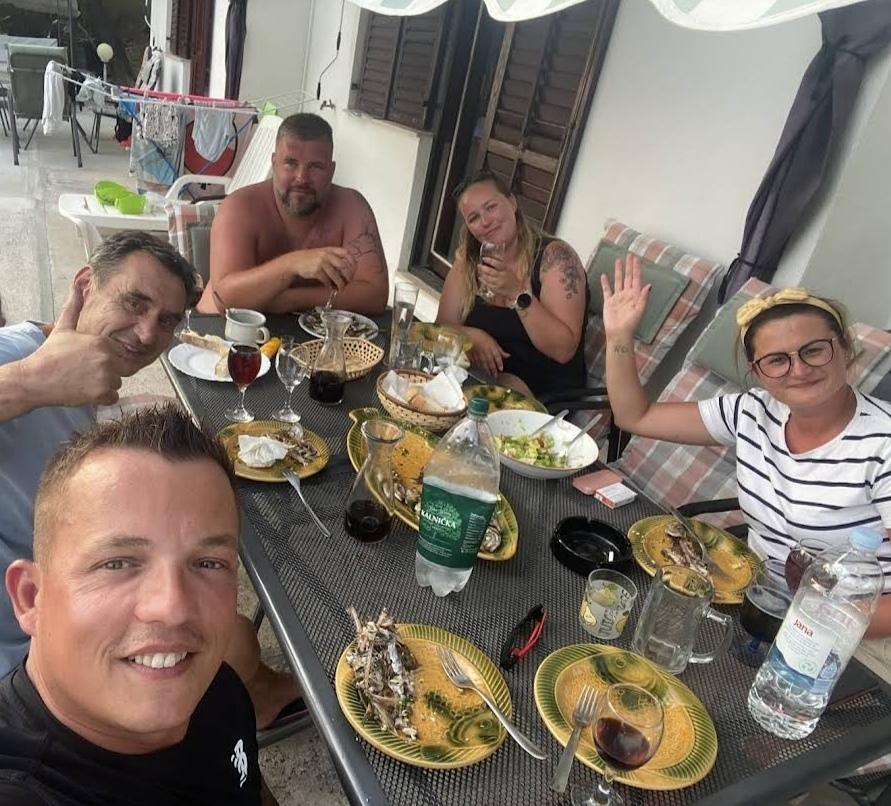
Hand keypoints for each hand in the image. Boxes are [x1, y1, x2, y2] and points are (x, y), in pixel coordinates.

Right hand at [19, 280, 130, 407]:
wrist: (35, 378)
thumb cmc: (49, 355)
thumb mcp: (63, 328)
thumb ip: (74, 306)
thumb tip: (78, 284)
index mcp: (101, 342)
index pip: (120, 352)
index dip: (108, 357)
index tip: (92, 360)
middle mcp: (107, 359)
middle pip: (122, 368)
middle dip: (109, 371)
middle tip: (87, 371)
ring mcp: (105, 377)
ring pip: (117, 383)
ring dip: (105, 385)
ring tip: (83, 380)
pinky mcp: (101, 394)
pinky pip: (113, 398)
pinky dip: (102, 398)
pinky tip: (85, 391)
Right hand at [289, 247, 353, 290]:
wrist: (295, 261)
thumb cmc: (311, 259)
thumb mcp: (323, 253)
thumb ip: (334, 258)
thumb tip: (347, 270)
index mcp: (330, 249)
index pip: (346, 253)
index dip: (352, 261)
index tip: (354, 269)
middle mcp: (327, 255)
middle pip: (343, 266)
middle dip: (348, 276)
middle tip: (348, 282)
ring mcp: (321, 263)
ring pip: (335, 275)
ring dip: (340, 284)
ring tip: (341, 289)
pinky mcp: (316, 271)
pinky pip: (327, 280)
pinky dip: (330, 286)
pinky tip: (331, 288)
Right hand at [467, 329, 509, 376]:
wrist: (467, 335)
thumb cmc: (480, 336)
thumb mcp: (493, 341)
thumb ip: (500, 350)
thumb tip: (507, 355)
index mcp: (492, 349)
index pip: (497, 359)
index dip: (499, 364)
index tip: (500, 369)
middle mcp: (486, 354)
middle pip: (491, 364)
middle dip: (493, 371)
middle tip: (495, 376)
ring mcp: (479, 357)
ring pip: (484, 366)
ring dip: (487, 371)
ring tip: (489, 374)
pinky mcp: (472, 358)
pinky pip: (477, 364)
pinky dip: (480, 368)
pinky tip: (481, 370)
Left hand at [477, 255, 524, 301]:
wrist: (518, 291)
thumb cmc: (513, 280)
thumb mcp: (510, 270)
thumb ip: (502, 265)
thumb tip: (493, 260)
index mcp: (506, 270)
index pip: (497, 263)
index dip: (489, 260)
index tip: (484, 258)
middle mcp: (502, 276)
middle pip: (490, 271)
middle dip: (482, 268)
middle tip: (479, 265)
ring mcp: (499, 283)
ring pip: (487, 278)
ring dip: (482, 274)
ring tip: (479, 271)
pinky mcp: (497, 289)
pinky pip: (488, 285)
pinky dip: (483, 281)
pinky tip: (481, 279)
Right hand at [600, 253, 650, 342]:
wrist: (619, 333)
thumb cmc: (631, 324)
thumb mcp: (640, 310)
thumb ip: (643, 297)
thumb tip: (649, 285)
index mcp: (635, 295)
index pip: (636, 278)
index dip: (636, 268)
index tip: (636, 258)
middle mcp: (627, 294)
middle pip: (628, 277)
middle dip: (629, 266)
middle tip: (629, 255)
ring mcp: (618, 297)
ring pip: (618, 280)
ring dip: (618, 271)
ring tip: (618, 260)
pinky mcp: (609, 302)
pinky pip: (607, 290)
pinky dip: (605, 283)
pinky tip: (604, 275)